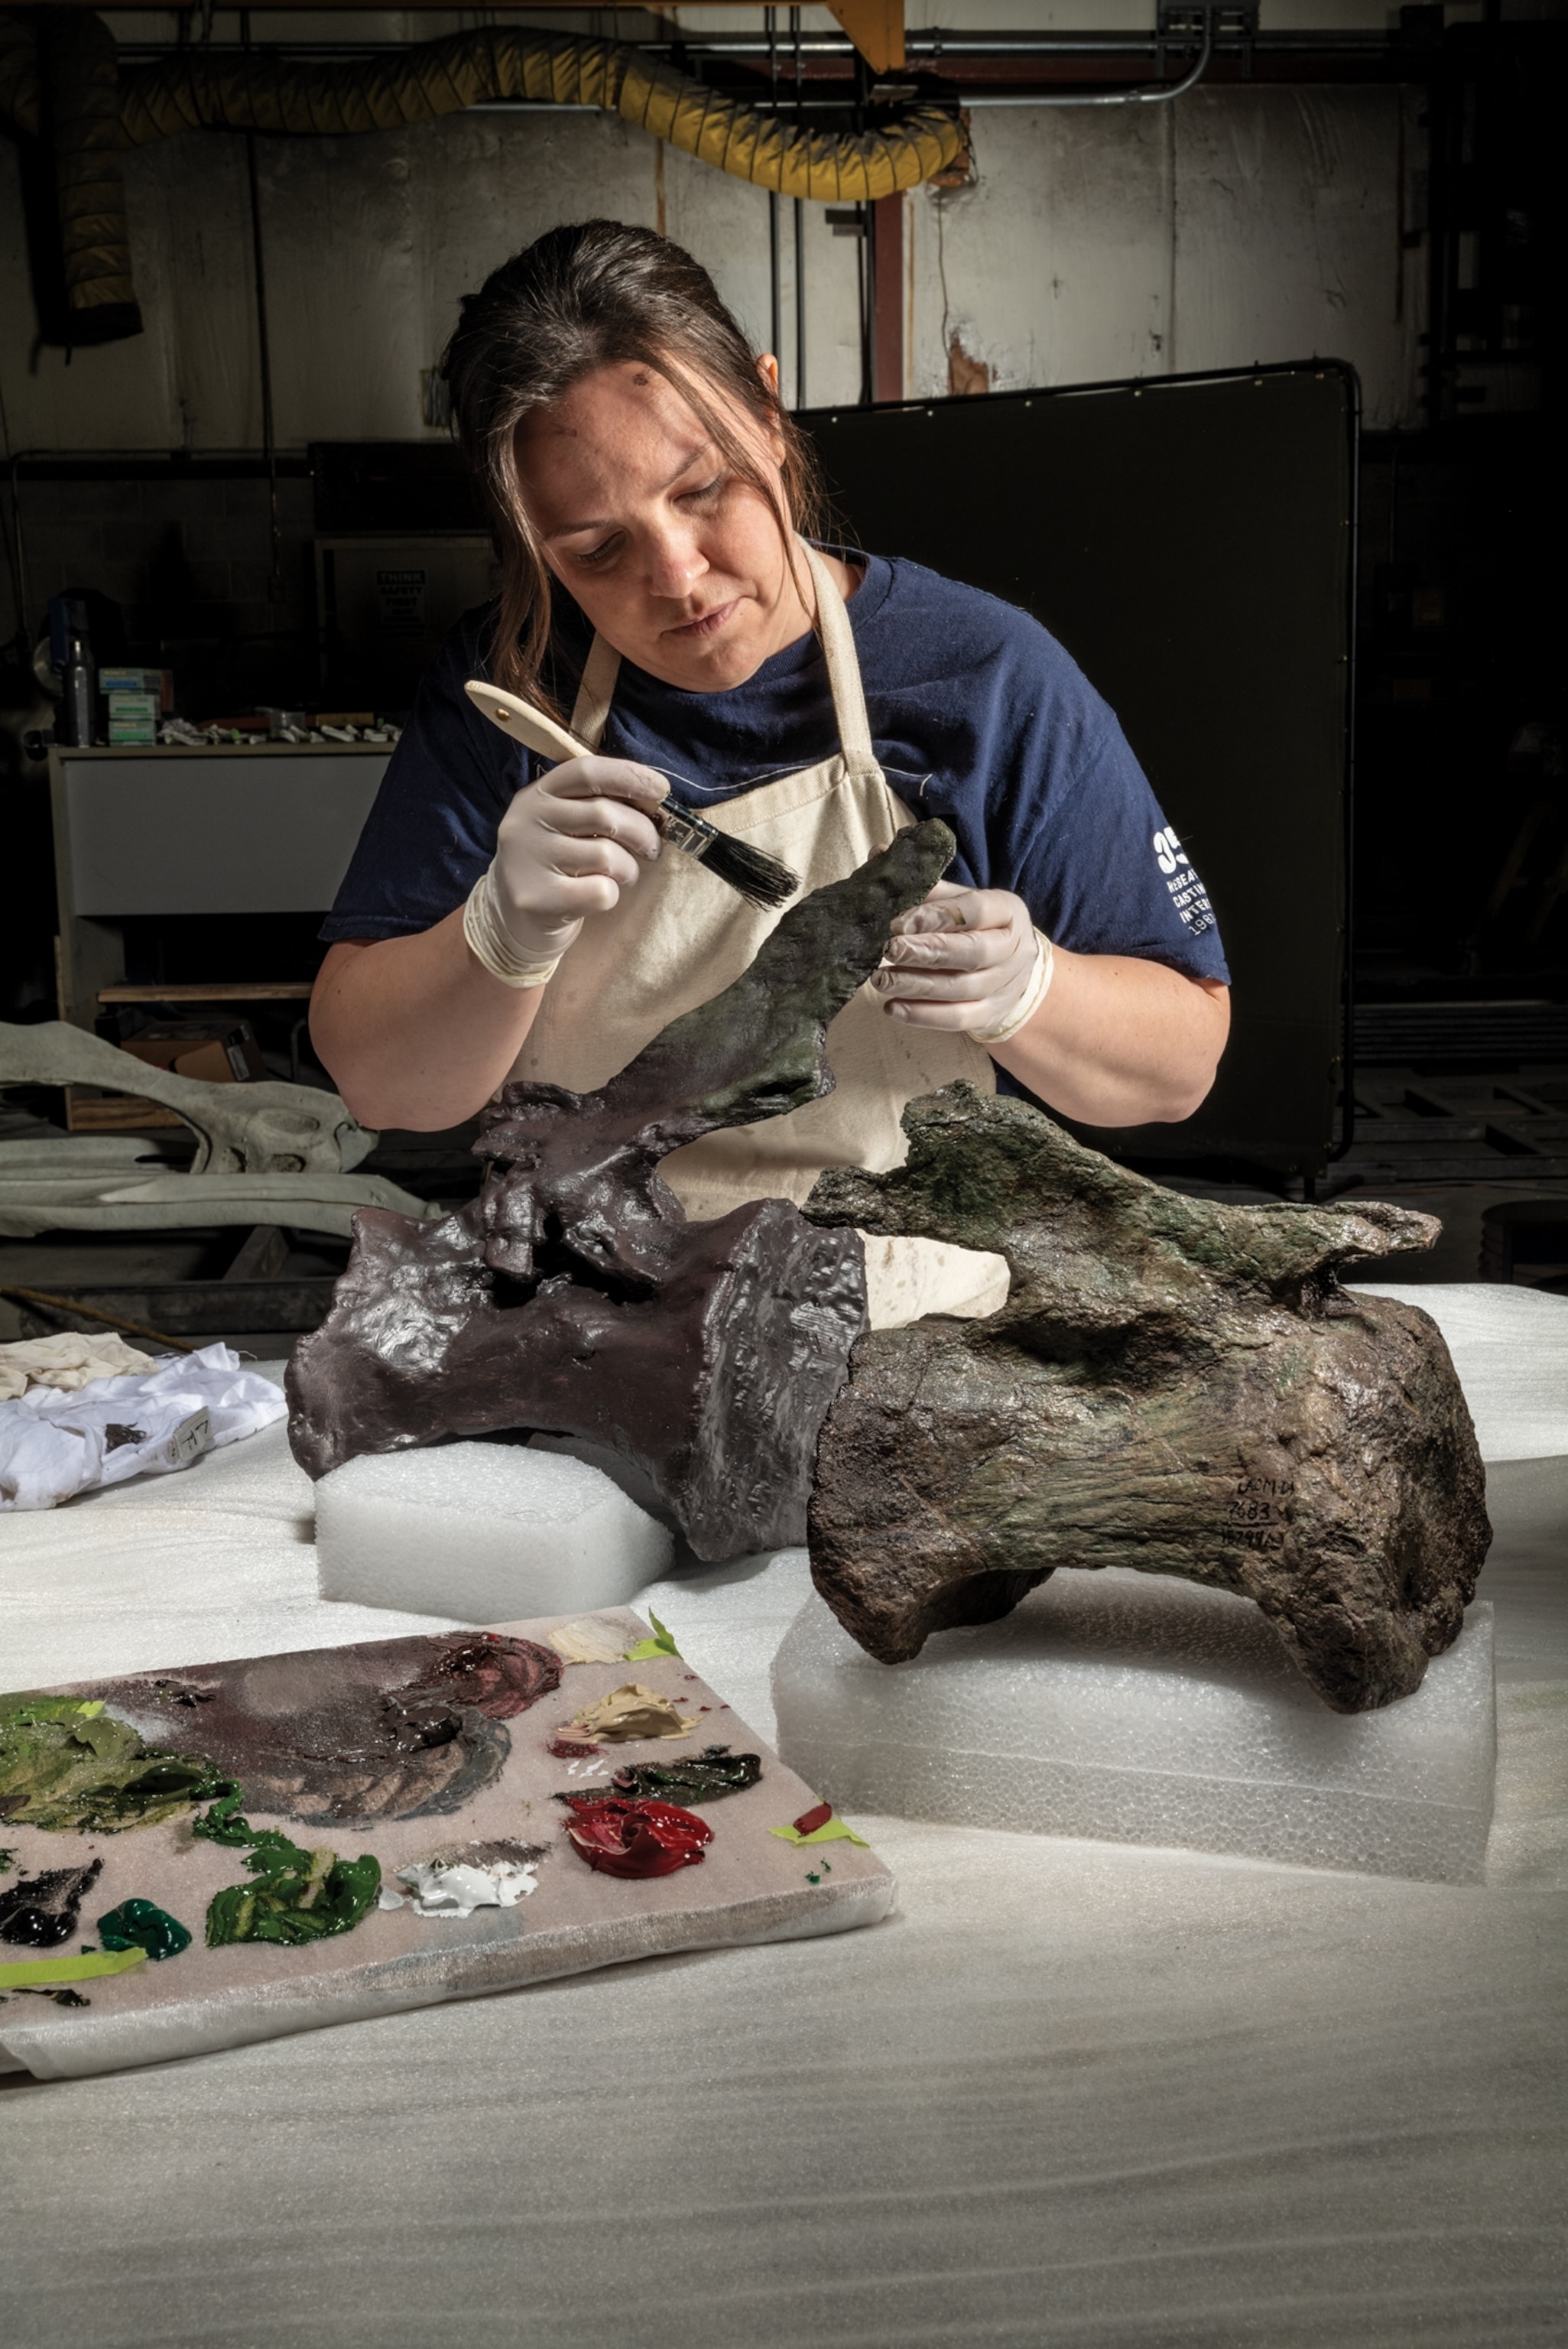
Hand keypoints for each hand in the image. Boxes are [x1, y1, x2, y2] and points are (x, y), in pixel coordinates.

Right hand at [491, 755, 667, 964]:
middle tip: (651, 848)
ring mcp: (529, 860)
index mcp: (537, 794)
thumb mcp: (561, 822)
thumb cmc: (554, 863)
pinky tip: (597, 894)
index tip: (661, 789)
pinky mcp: (538, 900)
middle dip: (642, 832)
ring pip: (607, 856)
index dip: (629, 776)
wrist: (513, 916)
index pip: (586, 771)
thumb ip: (594, 804)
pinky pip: (601, 891)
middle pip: (604, 814)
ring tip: (622, 875)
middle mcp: (526, 821)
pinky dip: (611, 894)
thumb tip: (654, 798)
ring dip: (628, 869)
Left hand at [871, 881, 1045, 1035]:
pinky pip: (958, 1019)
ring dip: (916, 985)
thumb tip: (879, 855)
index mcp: (1007, 910)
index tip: (897, 922)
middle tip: (888, 950)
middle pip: (971, 953)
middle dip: (926, 953)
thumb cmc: (976, 926)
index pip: (975, 911)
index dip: (936, 916)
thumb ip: (925, 884)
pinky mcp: (991, 1014)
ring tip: (880, 979)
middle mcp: (1012, 948)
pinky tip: (892, 1008)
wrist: (1015, 968)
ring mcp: (1004, 985)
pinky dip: (924, 1016)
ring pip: (961, 989)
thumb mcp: (960, 898)